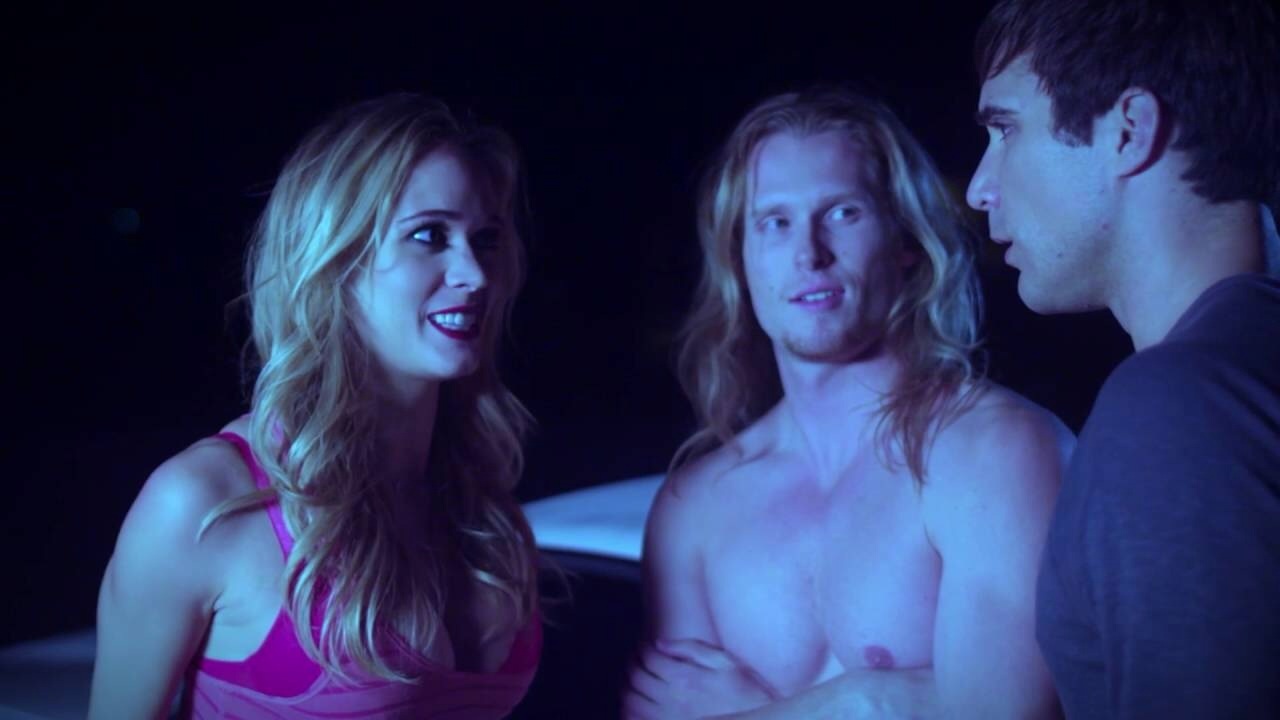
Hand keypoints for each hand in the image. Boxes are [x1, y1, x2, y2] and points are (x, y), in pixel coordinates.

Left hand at [622, 638, 777, 719]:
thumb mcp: (726, 662)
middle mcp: (673, 698)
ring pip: (631, 700)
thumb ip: (693, 649)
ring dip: (626, 686)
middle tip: (633, 660)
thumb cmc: (745, 692)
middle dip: (631, 664)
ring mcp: (668, 718)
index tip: (642, 647)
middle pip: (636, 676)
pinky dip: (628, 711)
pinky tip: (633, 704)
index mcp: (686, 677)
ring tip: (630, 680)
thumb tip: (660, 643)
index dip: (641, 649)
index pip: (648, 657)